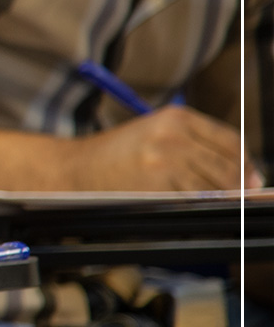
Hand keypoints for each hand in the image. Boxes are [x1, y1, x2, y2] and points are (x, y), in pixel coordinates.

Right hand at [61, 106, 263, 191]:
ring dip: (222, 200)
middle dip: (241, 186)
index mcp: (176, 117)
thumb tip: (243, 173)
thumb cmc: (114, 155)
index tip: (253, 179)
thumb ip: (193, 146)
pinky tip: (196, 209)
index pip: (230, 140)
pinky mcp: (157, 183)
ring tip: (219, 206)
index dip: (247, 163)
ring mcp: (165, 159)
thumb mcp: (153, 134)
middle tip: (244, 199)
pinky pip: (194, 201)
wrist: (73, 168)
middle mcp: (174, 134)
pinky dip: (201, 208)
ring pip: (215, 186)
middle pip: (229, 165)